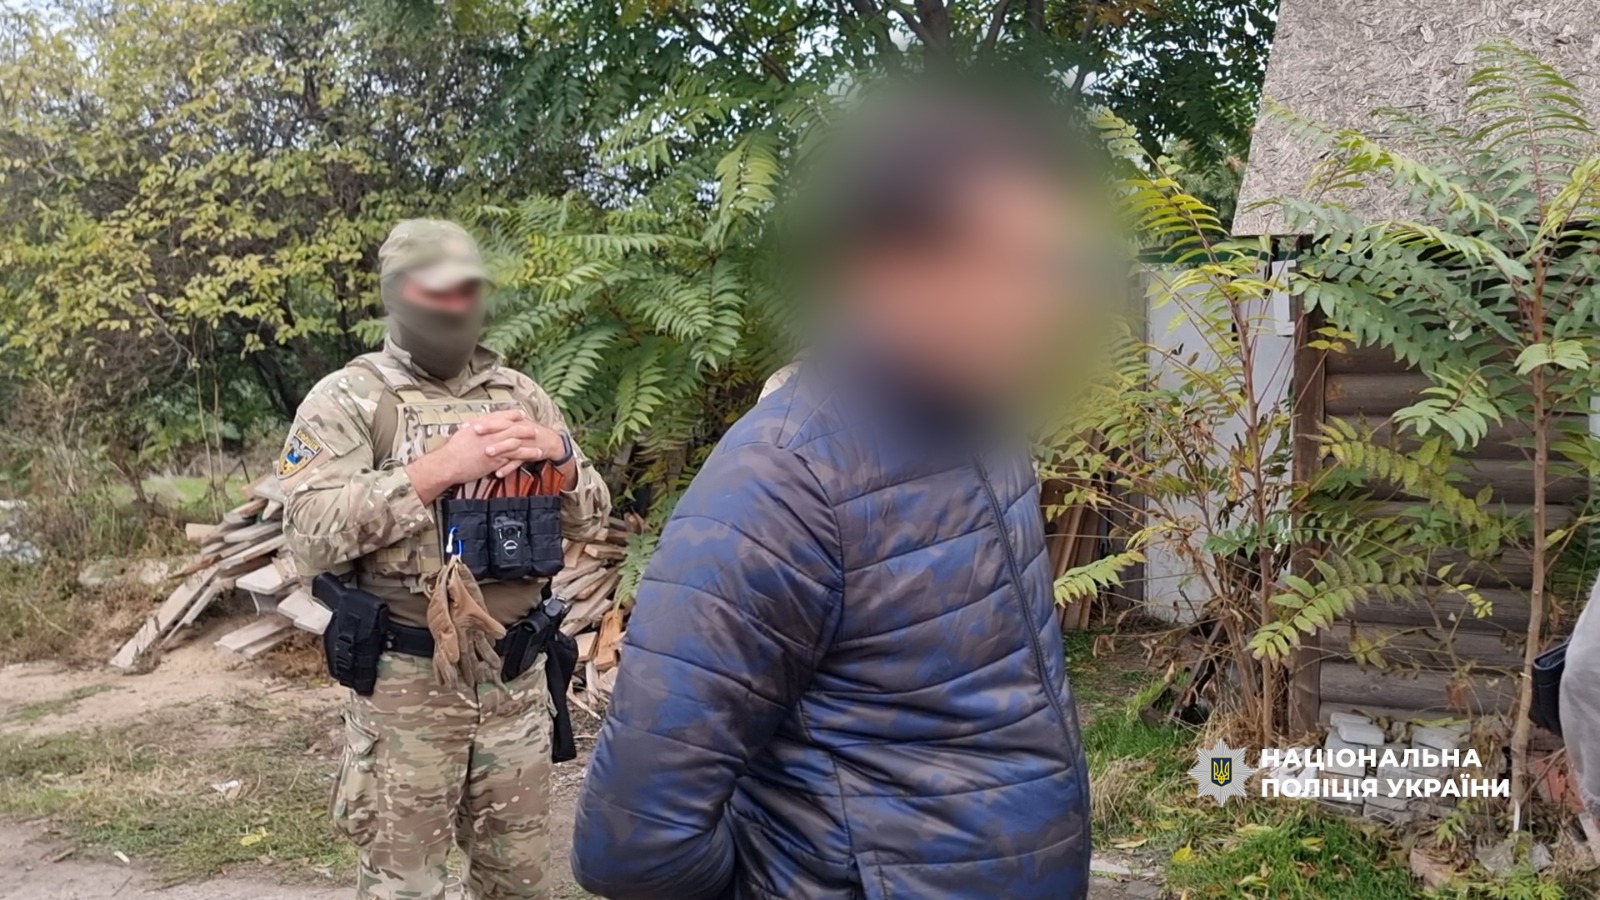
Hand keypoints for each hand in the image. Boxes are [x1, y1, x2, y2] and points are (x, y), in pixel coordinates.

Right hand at [405, 409, 529, 501]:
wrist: (448, 463)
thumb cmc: (452, 451)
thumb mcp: (462, 433)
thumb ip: (471, 428)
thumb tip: (474, 426)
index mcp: (481, 425)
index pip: (500, 417)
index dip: (512, 415)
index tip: (520, 414)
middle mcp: (490, 433)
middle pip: (512, 427)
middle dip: (525, 427)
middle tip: (534, 427)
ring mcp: (495, 445)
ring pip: (517, 440)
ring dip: (530, 441)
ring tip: (541, 442)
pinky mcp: (497, 459)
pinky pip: (516, 455)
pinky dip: (528, 454)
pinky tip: (536, 455)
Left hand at [475, 417, 569, 477]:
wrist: (549, 440)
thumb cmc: (527, 433)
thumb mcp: (513, 425)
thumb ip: (497, 424)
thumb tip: (476, 424)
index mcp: (511, 421)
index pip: (495, 418)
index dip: (481, 420)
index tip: (466, 425)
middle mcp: (517, 430)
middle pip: (502, 427)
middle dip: (489, 429)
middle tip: (475, 431)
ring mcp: (523, 442)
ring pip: (510, 445)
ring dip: (499, 448)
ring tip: (486, 453)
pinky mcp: (529, 454)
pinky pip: (518, 462)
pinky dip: (508, 468)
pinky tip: (498, 473)